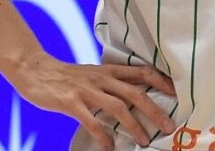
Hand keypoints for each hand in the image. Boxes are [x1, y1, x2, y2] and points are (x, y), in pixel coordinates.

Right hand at [14, 51, 175, 150]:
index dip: (162, 82)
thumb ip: (113, 83)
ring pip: (117, 107)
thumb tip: (135, 96)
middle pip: (135, 92)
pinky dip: (103, 135)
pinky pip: (91, 120)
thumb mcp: (94, 74)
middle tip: (169, 126)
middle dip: (154, 110)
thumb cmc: (69, 76)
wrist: (36, 70)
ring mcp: (87, 90)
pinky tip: (110, 147)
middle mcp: (102, 78)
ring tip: (144, 141)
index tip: (178, 94)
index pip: (142, 72)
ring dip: (133, 126)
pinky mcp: (70, 102)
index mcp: (110, 70)